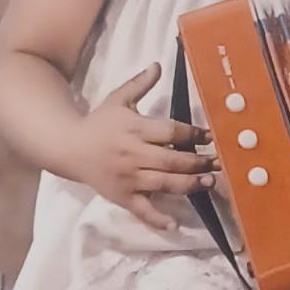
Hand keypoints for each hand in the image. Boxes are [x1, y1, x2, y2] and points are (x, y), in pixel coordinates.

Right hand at [69, 61, 219, 235]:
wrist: (69, 148)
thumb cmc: (99, 123)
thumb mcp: (117, 99)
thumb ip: (139, 84)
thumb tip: (157, 64)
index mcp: (134, 129)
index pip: (170, 132)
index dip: (193, 135)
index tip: (211, 136)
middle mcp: (132, 154)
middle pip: (171, 160)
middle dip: (198, 162)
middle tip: (220, 161)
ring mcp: (128, 178)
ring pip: (163, 184)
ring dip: (189, 185)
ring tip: (210, 182)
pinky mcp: (122, 197)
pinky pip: (142, 210)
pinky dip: (157, 219)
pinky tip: (175, 225)